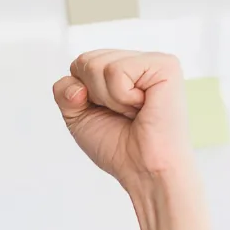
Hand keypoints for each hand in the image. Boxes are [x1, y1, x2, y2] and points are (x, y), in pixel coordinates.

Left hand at [52, 50, 192, 191]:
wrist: (143, 168)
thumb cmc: (117, 145)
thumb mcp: (77, 116)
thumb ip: (64, 92)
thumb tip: (76, 85)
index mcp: (119, 70)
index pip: (79, 63)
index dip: (80, 94)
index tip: (105, 112)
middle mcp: (136, 61)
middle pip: (85, 60)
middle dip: (93, 95)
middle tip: (122, 113)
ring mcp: (152, 61)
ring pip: (98, 65)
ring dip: (109, 98)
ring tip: (133, 111)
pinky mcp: (165, 65)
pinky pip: (117, 70)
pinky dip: (122, 96)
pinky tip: (142, 106)